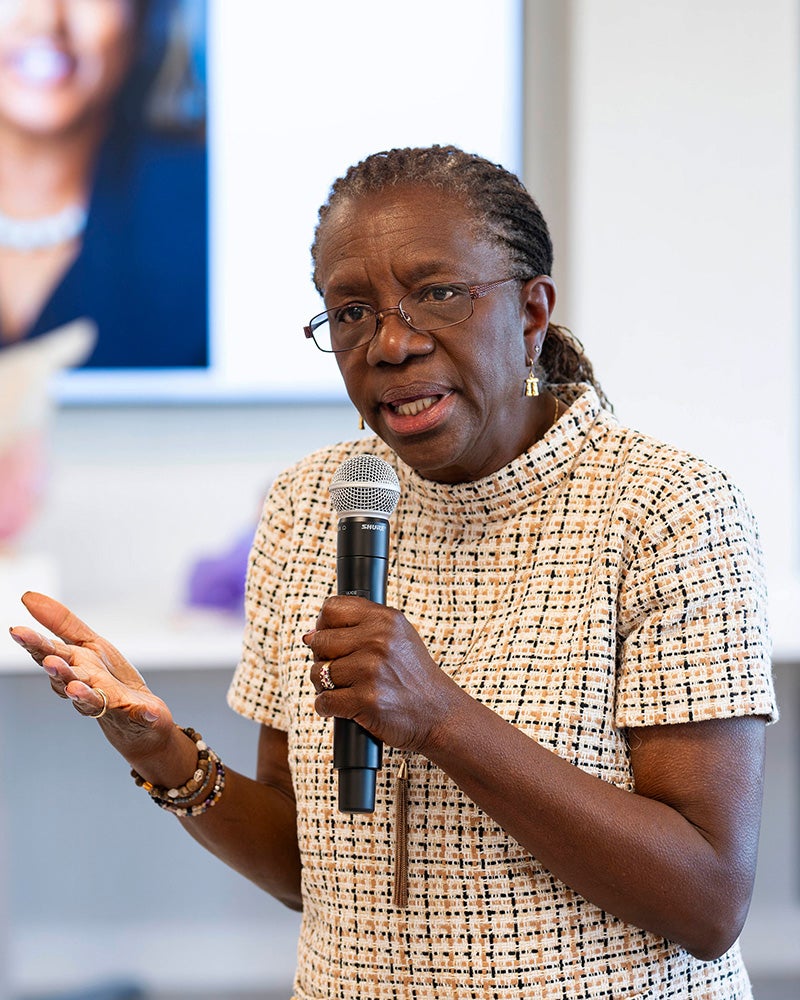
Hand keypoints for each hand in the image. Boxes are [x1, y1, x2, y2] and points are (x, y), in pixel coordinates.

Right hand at [9, 592, 174, 762]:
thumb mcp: (89, 645)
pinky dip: (143, 715)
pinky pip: (140, 716)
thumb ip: (62, 623)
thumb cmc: (110, 679)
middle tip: (51, 662)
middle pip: (68, 680)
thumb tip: (27, 596)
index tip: (17, 631)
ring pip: (93, 701)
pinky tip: (148, 712)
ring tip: (76, 689)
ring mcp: (109, 705)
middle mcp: (86, 689)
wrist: (140, 718)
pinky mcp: (135, 716)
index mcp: (75, 668)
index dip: (35, 644)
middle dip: (59, 672)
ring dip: (84, 696)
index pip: (51, 654)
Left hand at [304, 595, 460, 753]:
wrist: (439, 713)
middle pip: (320, 642)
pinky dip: (328, 707)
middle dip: (323, 659)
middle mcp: (378, 640)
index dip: (324, 626)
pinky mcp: (366, 700)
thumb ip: (359, 627)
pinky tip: (346, 706)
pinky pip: (324, 701)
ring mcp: (371, 670)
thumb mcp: (398, 637)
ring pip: (318, 673)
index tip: (331, 640)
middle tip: (342, 671)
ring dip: (325, 686)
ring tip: (347, 689)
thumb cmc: (412, 676)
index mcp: (385, 619)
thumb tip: (309, 636)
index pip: (332, 609)